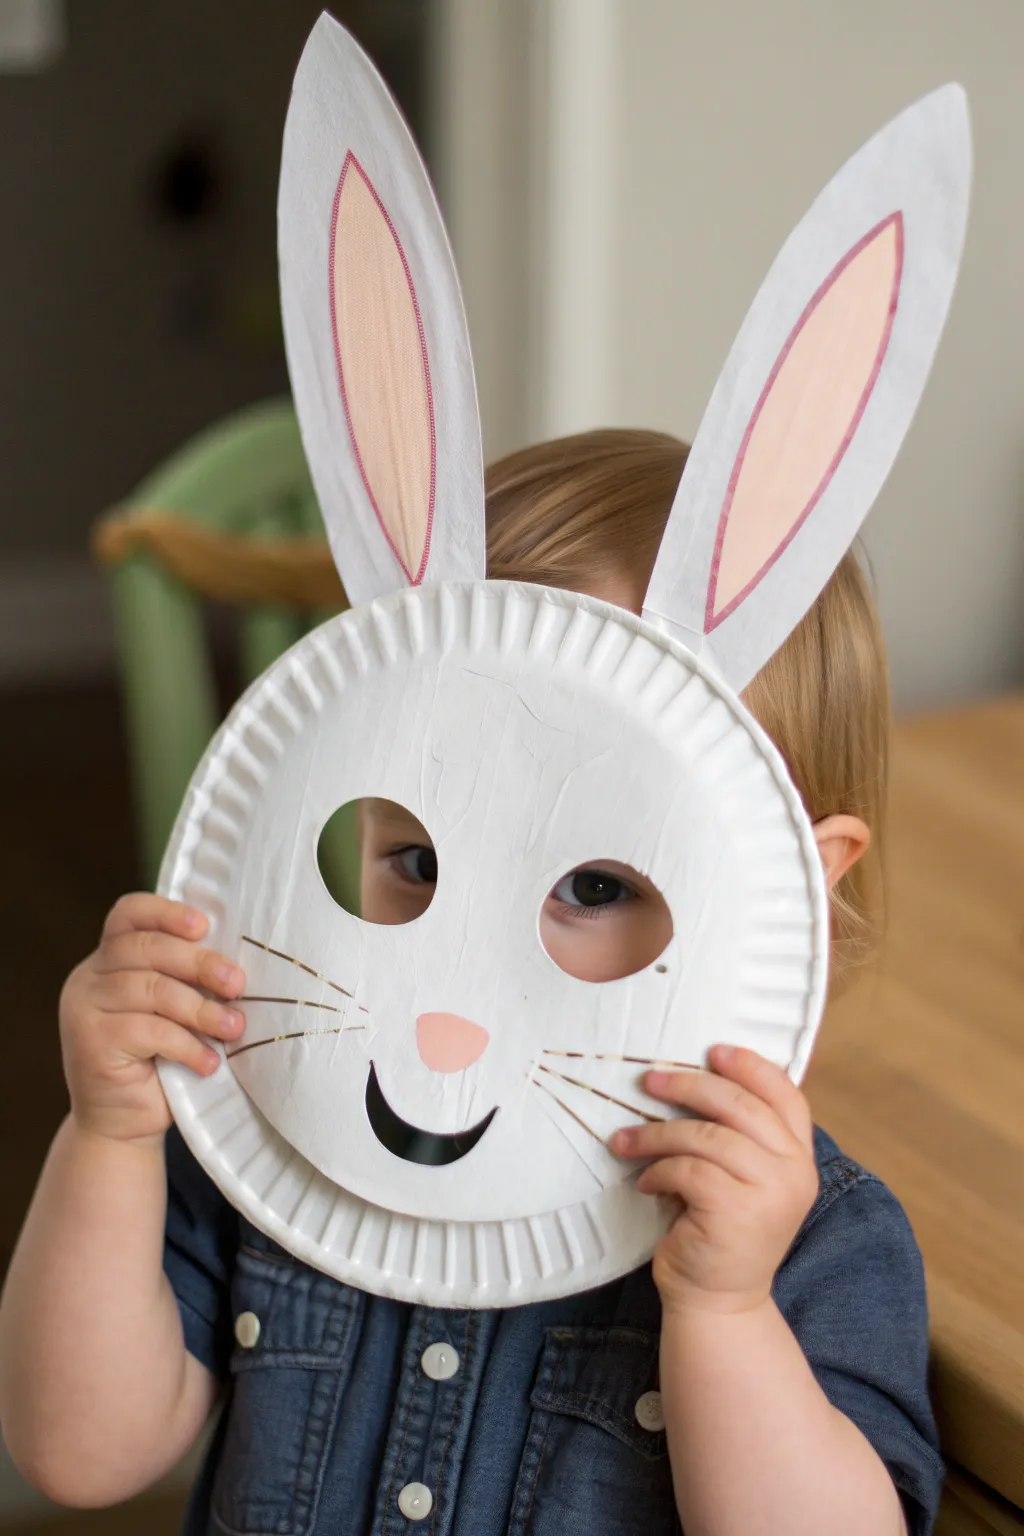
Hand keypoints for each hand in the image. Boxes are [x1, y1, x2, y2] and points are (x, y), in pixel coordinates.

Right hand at [59, 894, 245, 1145]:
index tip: (204, 925)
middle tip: (237, 984)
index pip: (128, 915)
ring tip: (234, 1028)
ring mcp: (83, 1009)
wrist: (122, 1125)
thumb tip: (238, 960)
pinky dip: (188, 1045)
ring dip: (202, 1010)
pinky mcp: (91, 1043)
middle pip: (144, 949)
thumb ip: (184, 980)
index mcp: (107, 960)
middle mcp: (88, 978)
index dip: (166, 913)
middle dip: (199, 963)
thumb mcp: (171, 1012)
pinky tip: (210, 1062)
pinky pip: (150, 1031)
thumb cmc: (158, 1061)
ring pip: (152, 990)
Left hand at [611, 1044, 817, 1316]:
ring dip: (657, 1133)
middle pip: (739, 1105)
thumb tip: (696, 1076)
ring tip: (627, 1140)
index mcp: (800, 1157)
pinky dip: (658, 1170)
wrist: (720, 1301)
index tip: (713, 1051)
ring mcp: (769, 1192)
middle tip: (649, 1081)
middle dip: (688, 1085)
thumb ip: (740, 1136)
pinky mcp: (735, 1212)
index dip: (750, 1066)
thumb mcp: (744, 1178)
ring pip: (705, 1135)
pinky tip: (646, 1181)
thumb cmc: (722, 1229)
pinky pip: (687, 1169)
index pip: (786, 1095)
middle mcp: (794, 1172)